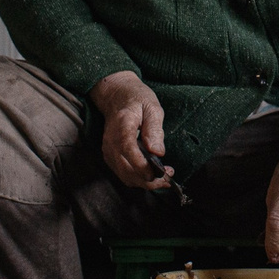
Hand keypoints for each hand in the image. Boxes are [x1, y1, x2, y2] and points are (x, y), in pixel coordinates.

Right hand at [91, 71, 172, 190]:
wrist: (116, 96)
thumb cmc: (136, 99)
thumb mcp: (152, 107)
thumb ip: (154, 129)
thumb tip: (157, 152)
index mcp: (121, 126)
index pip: (127, 150)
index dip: (142, 165)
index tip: (160, 172)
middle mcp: (110, 141)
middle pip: (126, 169)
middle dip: (149, 179)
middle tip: (169, 176)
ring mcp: (108, 151)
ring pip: (125, 176)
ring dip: (145, 182)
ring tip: (164, 177)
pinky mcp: (110, 157)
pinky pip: (123, 174)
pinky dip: (138, 179)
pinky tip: (152, 173)